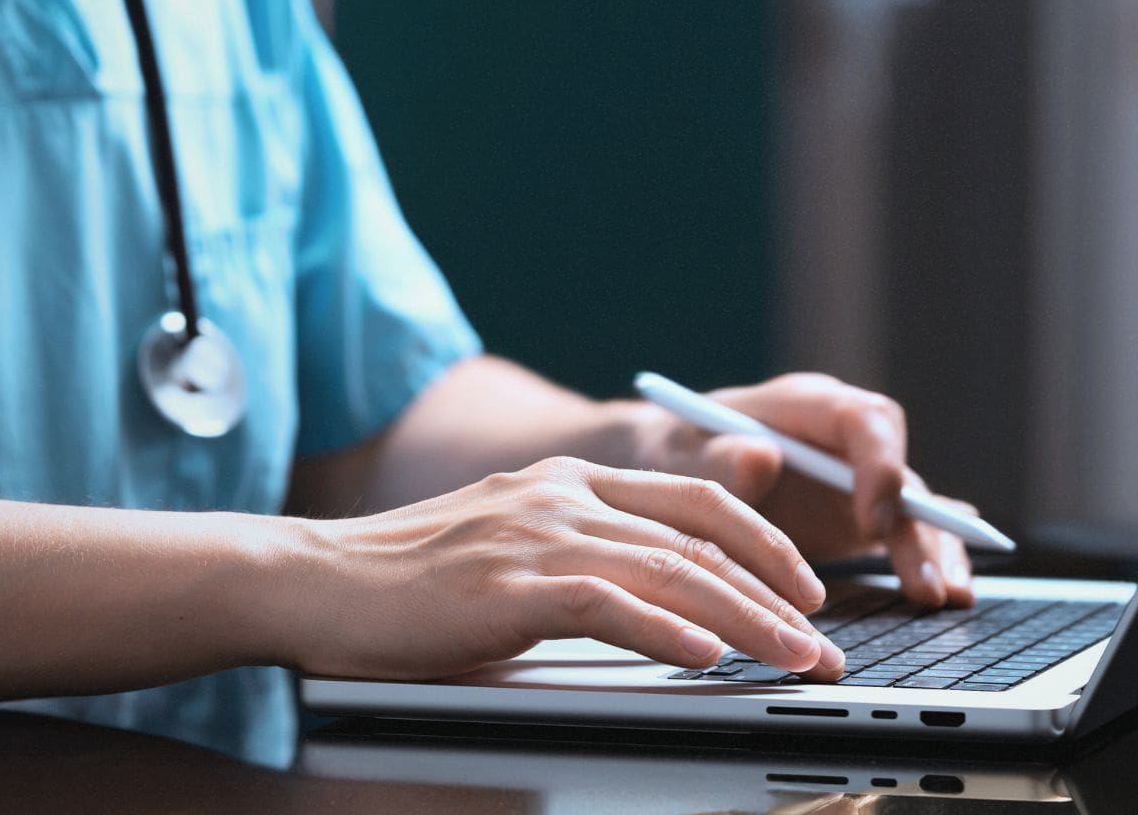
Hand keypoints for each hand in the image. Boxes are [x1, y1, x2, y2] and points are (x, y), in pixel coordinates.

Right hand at [272, 456, 845, 681]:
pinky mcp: (508, 587)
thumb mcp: (509, 550)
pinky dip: (667, 632)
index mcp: (568, 478)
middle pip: (700, 538)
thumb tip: (664, 613)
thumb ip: (581, 562)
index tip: (807, 587)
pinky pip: (609, 605)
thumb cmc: (407, 583)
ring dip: (746, 620)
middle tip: (824, 639)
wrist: (314, 580)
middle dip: (776, 592)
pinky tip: (706, 659)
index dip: (765, 541)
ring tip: (794, 656)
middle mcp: (562, 495)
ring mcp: (536, 536)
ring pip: (671, 571)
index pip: (696, 498)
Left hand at [633, 372, 977, 608]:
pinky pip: (902, 530)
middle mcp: (841, 438)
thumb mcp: (679, 451)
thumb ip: (716, 457)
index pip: (864, 421)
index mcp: (806, 406)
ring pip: (912, 506)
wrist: (664, 465)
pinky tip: (947, 589)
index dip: (879, 467)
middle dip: (919, 526)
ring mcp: (853, 477)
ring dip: (934, 548)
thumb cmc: (672, 449)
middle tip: (924, 583)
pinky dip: (926, 557)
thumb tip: (759, 457)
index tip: (874, 519)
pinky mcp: (855, 514)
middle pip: (900, 470)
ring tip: (948, 596)